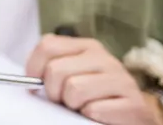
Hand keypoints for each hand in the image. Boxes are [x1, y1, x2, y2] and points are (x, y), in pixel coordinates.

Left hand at [26, 35, 162, 123]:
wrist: (133, 117)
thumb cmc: (95, 98)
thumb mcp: (73, 76)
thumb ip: (52, 69)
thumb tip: (28, 80)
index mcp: (87, 47)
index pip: (47, 45)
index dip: (34, 69)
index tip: (36, 85)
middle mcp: (105, 58)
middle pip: (56, 70)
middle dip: (55, 93)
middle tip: (66, 101)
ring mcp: (122, 79)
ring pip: (74, 89)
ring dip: (74, 106)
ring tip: (84, 107)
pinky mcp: (134, 104)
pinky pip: (94, 109)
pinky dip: (91, 117)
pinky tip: (100, 115)